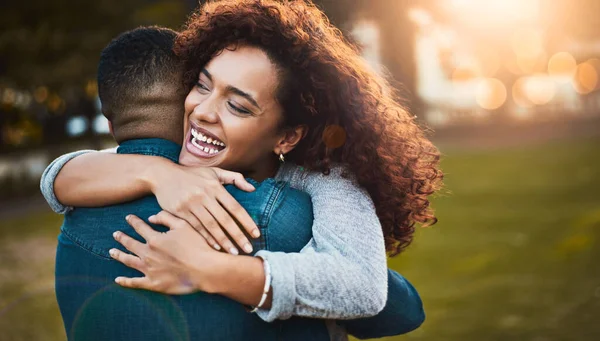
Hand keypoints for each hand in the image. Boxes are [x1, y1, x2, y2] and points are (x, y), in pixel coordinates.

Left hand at [109, 212, 223, 294]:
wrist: (204, 269)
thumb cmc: (196, 245)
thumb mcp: (183, 225)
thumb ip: (166, 218)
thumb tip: (150, 217)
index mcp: (154, 239)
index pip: (140, 227)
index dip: (133, 221)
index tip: (128, 217)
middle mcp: (148, 254)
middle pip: (130, 244)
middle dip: (122, 238)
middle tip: (115, 234)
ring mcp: (149, 269)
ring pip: (128, 261)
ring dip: (119, 255)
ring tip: (111, 252)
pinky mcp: (153, 283)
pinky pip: (135, 282)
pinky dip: (125, 281)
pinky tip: (118, 279)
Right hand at [149, 163, 258, 254]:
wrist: (163, 175)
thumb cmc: (192, 175)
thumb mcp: (214, 172)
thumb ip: (235, 178)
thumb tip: (252, 189)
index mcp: (215, 186)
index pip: (235, 207)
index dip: (246, 221)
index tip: (256, 234)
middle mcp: (205, 195)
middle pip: (225, 219)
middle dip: (238, 236)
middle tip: (248, 249)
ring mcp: (192, 204)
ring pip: (211, 226)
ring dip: (223, 241)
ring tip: (234, 253)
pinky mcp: (180, 211)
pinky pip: (196, 227)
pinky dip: (206, 238)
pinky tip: (215, 247)